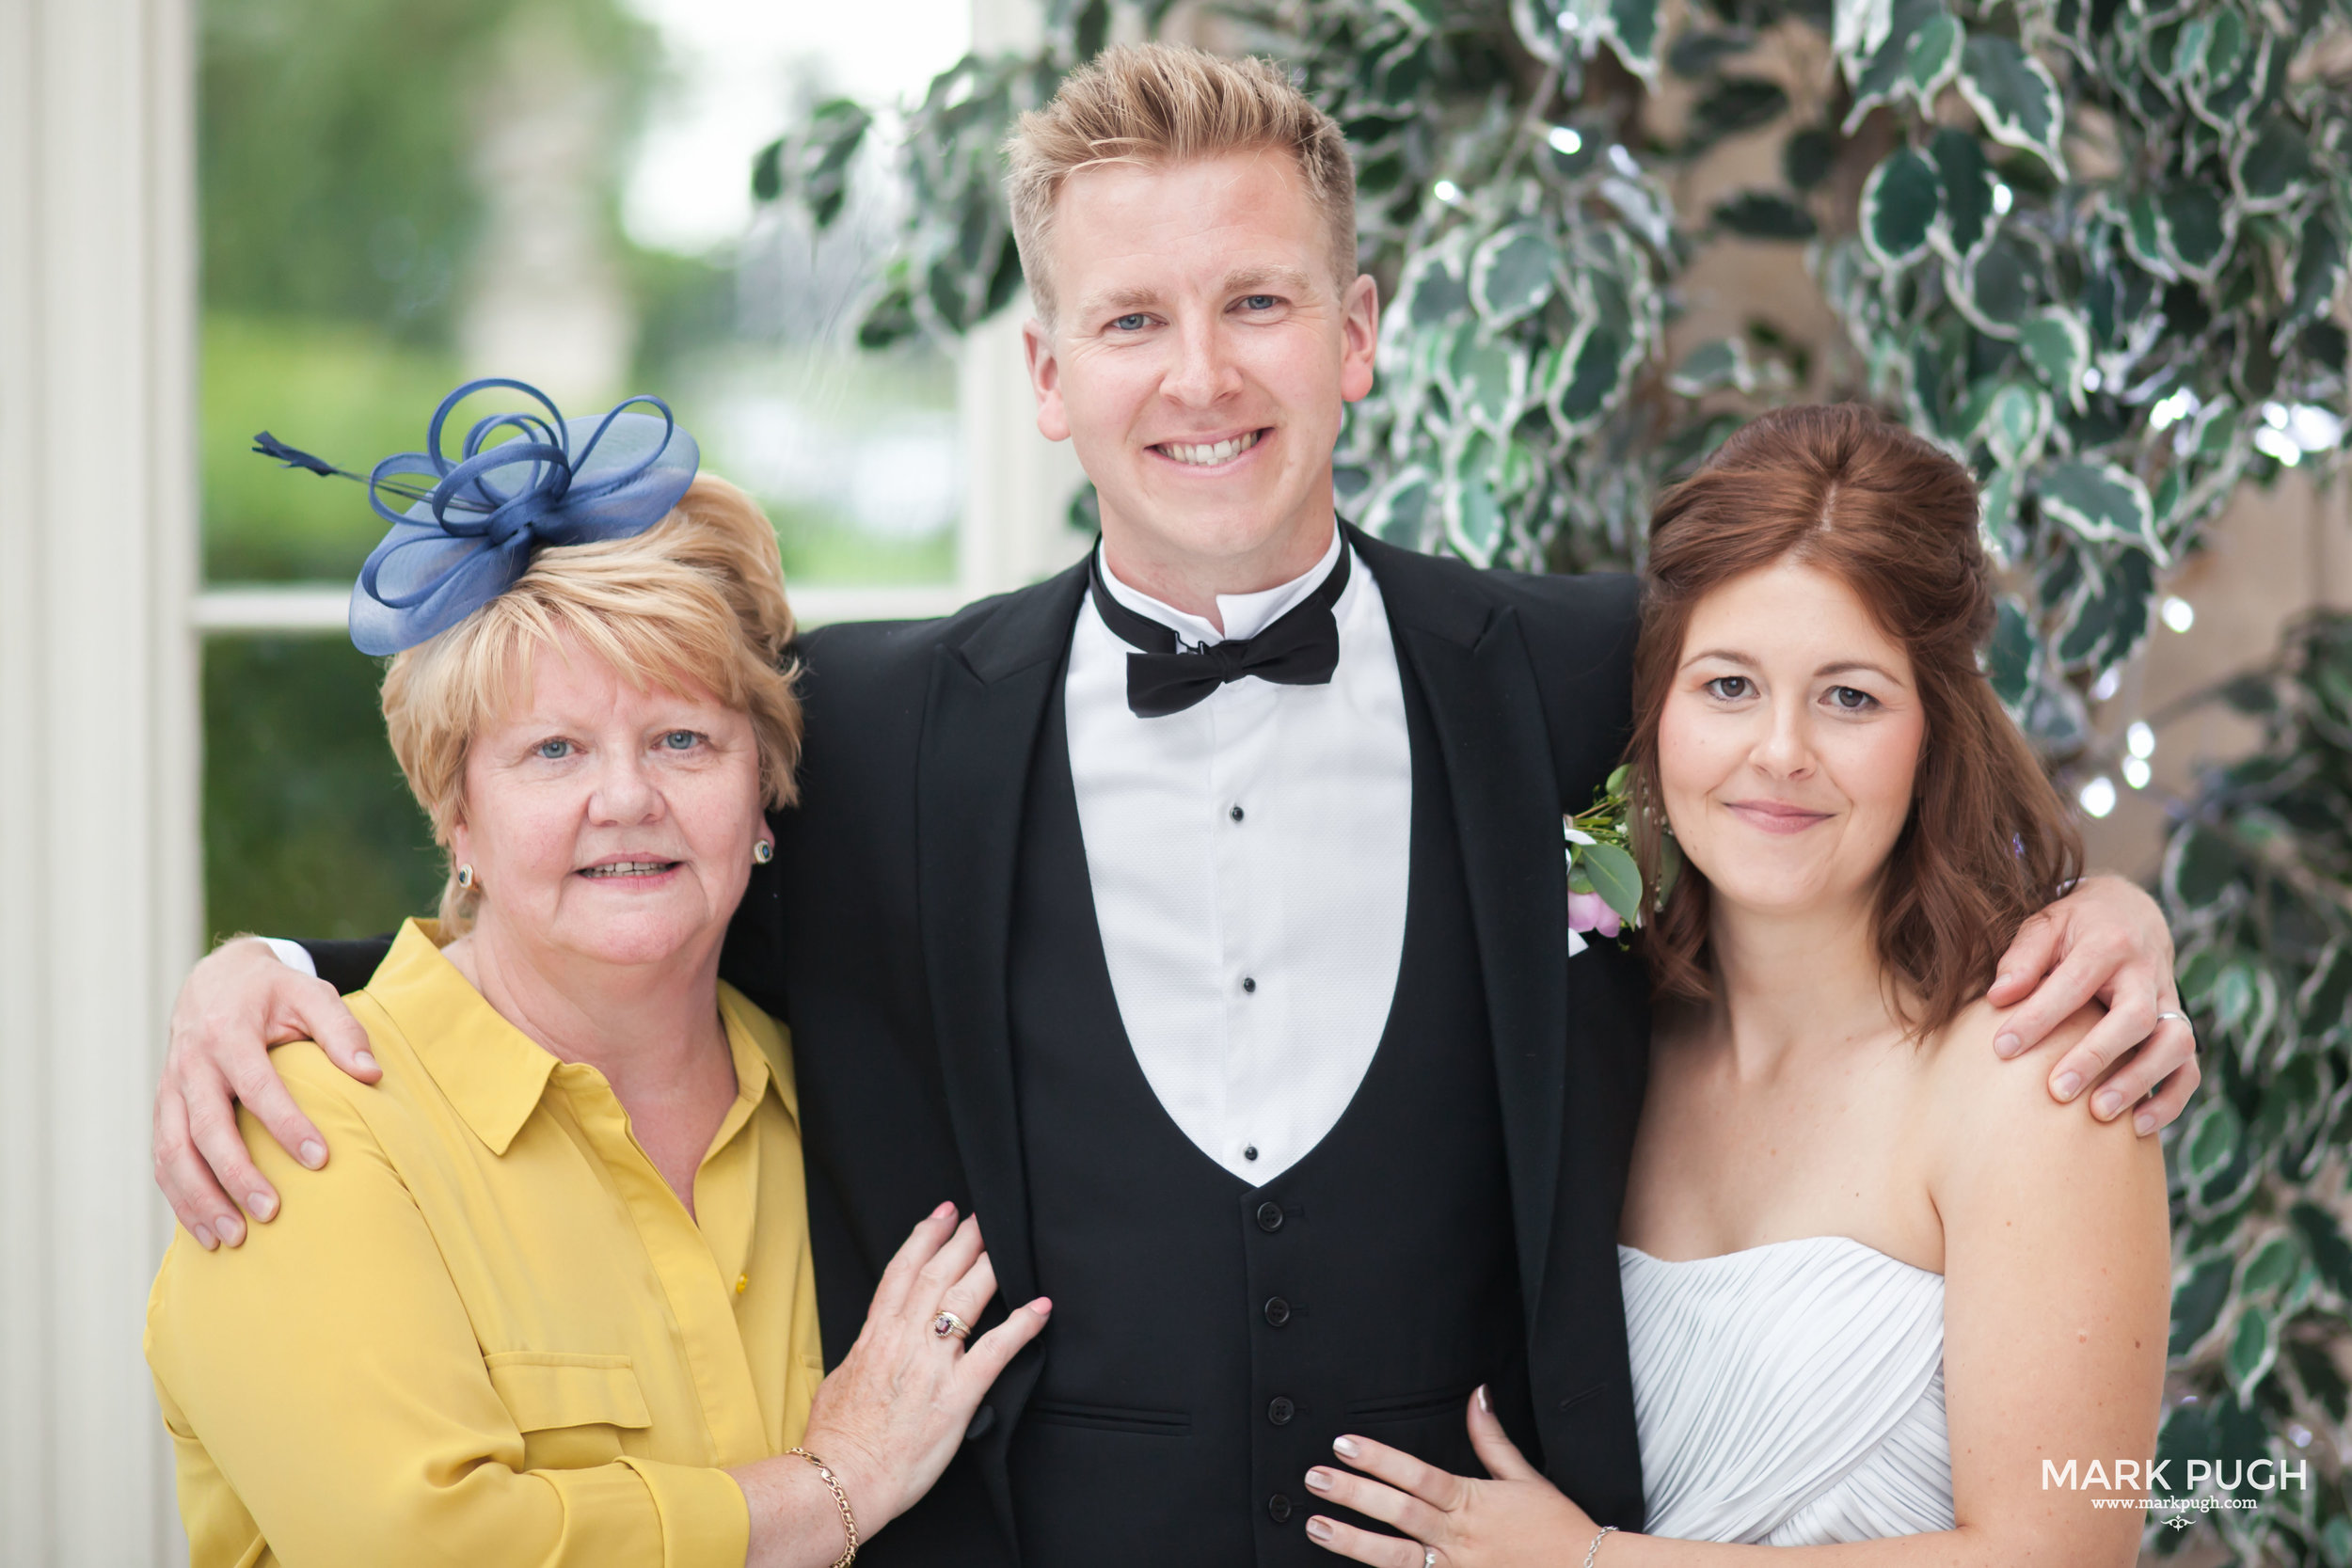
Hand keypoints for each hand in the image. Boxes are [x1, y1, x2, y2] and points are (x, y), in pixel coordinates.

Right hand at [156, 938, 380, 1248]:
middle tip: (271, 1212)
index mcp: (227, 1034)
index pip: (256, 1086)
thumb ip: (342, 1029)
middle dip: (236, 1175)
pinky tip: (206, 1232)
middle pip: (206, 1129)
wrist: (215, 980)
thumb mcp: (311, 994)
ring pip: (173, 1152)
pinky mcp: (164, 1110)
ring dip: (199, 1199)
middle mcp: (191, 1064)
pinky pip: (163, 1160)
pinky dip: (180, 1198)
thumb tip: (370, 1074)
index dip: (286, 1124)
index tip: (320, 1159)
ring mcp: (170, 1090)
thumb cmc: (273, 993)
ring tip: (233, 1237)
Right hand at [785, 1204, 1049, 1535]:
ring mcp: (933, 1364)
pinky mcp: (958, 1394)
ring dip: (989, 1267)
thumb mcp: (839, 1382)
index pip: (902, 1272)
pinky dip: (1021, 1325)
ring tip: (1008, 1243)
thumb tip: (868, 1348)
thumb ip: (860, 1356)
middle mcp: (904, 1340)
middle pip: (938, 1274)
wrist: (842, 1479)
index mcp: (875, 1336)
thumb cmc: (836, 1440)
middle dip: (963, 1240)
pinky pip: (997, 1351)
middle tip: (982, 1216)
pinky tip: (1040, 1308)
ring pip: (966, 1299)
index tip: (942, 1215)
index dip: (925, 1237)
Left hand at [1304, 1387, 1599, 1566]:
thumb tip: (1477, 1394)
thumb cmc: (1555, 1526)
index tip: (1344, 1444)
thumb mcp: (1525, 1477)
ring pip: (1397, 1558)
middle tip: (1315, 1479)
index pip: (1417, 1475)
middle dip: (1353, 1495)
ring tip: (1317, 1526)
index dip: (1378, 1459)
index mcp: (1472, 1502)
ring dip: (1354, 1542)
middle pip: (1399, 1513)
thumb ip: (1491, 1438)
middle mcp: (1460, 1537)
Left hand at [1986, 874, 2196, 1135]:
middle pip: (2134, 1018)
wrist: (2131, 912)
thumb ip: (2022, 958)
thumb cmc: (2075, 927)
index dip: (2039, 1017)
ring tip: (2100, 1113)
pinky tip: (2138, 1126)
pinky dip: (2170, 1099)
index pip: (2074, 984)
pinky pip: (2189, 1069)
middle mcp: (2146, 974)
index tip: (2003, 1048)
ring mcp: (2169, 1003)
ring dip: (2140, 1081)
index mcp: (2107, 944)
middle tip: (2057, 1091)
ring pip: (2174, 1044)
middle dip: (2096, 1057)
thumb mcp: (2045, 925)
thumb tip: (1998, 996)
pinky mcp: (2179, 1028)